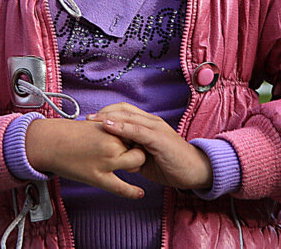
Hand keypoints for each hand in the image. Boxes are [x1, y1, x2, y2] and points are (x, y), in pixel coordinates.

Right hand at [25, 118, 146, 198]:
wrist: (51, 142)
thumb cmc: (71, 133)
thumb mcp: (95, 125)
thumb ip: (112, 129)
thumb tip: (126, 134)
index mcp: (111, 128)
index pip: (136, 133)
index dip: (137, 137)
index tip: (135, 140)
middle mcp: (112, 145)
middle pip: (139, 148)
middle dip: (137, 150)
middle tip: (128, 152)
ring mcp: (106, 162)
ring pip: (136, 164)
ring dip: (134, 165)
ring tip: (125, 165)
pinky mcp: (98, 178)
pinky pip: (121, 188)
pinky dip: (132, 192)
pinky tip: (140, 193)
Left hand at [87, 103, 211, 190]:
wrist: (194, 171)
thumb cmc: (171, 165)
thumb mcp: (146, 159)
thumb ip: (132, 154)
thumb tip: (118, 157)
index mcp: (148, 124)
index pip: (124, 111)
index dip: (106, 113)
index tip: (90, 120)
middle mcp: (151, 121)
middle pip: (123, 109)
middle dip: (103, 112)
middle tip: (86, 119)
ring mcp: (156, 128)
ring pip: (128, 116)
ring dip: (108, 117)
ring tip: (92, 120)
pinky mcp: (158, 138)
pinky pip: (136, 130)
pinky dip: (121, 127)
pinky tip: (108, 127)